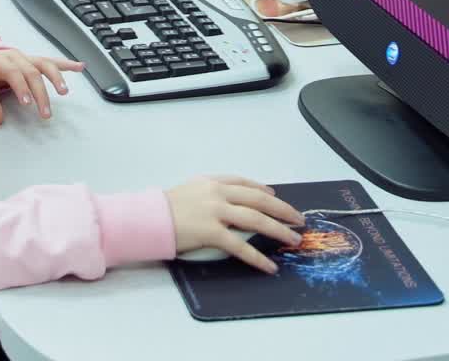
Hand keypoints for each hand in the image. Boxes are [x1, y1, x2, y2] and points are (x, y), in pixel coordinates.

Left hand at [0, 48, 83, 123]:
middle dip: (41, 93)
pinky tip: (80, 67)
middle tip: (45, 113)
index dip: (22, 87)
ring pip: (45, 64)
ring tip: (64, 92)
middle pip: (32, 72)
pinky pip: (52, 61)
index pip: (14, 73)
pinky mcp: (34, 61)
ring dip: (56, 77)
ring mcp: (26, 58)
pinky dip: (67, 64)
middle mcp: (16, 57)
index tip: (28, 104)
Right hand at [165, 175, 305, 273]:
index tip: (277, 197)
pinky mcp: (212, 232)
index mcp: (213, 182)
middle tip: (298, 219)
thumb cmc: (168, 206)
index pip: (246, 183)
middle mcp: (218, 193)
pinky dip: (258, 257)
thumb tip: (235, 201)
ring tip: (292, 240)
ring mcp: (216, 212)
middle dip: (282, 210)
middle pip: (259, 200)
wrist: (151, 217)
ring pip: (256, 219)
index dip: (265, 190)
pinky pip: (241, 246)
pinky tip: (269, 266)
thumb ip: (213, 192)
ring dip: (278, 230)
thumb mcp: (193, 189)